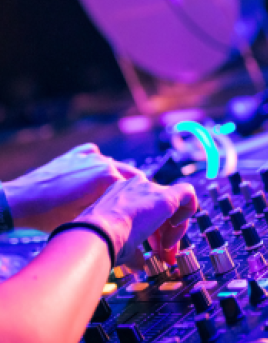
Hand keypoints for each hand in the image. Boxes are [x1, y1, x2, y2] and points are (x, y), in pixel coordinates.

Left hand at [3, 143, 144, 232]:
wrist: (20, 202)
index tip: (142, 209)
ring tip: (112, 192)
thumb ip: (111, 209)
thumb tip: (126, 212)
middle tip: (132, 202)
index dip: (139, 200)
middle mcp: (103, 162)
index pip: (136, 188)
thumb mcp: (87, 218)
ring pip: (112, 165)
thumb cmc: (52, 216)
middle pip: (128, 174)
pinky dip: (97, 163)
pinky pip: (93, 155)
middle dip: (132, 188)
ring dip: (115, 176)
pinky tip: (93, 173)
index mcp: (109, 177)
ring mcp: (88, 157)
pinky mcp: (74, 155)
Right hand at [74, 175, 196, 265]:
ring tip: (167, 253)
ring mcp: (149, 189)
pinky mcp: (165, 196)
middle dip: (166, 235)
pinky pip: (188, 193)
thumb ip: (133, 251)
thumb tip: (140, 264)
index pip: (145, 212)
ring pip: (174, 205)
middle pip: (161, 210)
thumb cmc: (99, 242)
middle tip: (165, 256)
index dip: (154, 233)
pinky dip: (189, 211)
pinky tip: (176, 232)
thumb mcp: (116, 244)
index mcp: (119, 196)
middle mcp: (134, 188)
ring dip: (174, 232)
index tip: (154, 251)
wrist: (95, 235)